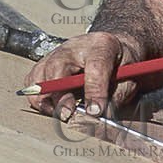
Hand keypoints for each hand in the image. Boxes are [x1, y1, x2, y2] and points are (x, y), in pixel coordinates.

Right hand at [23, 31, 142, 120]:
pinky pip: (32, 82)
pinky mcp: (44, 63)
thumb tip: (101, 116)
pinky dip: (38, 98)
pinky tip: (52, 106)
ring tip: (60, 113)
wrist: (109, 48)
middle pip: (57, 70)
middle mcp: (74, 47)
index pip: (95, 67)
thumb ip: (117, 97)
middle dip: (61, 97)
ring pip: (40, 77)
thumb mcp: (129, 77)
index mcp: (101, 46)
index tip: (95, 111)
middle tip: (69, 115)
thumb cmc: (119, 63)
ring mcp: (55, 54)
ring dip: (47, 100)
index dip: (94, 91)